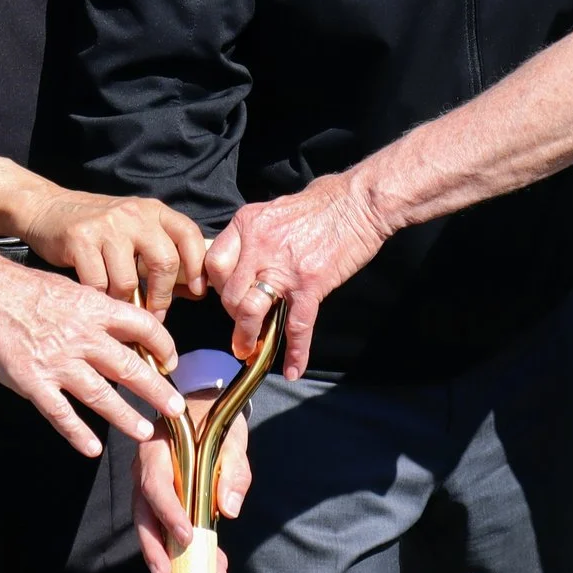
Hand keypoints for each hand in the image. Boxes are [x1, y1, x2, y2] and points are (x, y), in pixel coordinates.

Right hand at [0, 208, 183, 457]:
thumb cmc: (19, 286)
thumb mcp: (67, 287)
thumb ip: (94, 309)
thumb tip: (120, 324)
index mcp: (92, 308)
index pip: (141, 326)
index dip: (163, 345)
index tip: (171, 361)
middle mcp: (81, 336)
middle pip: (130, 367)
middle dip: (157, 391)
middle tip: (176, 409)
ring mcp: (57, 362)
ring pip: (101, 396)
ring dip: (125, 417)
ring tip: (144, 431)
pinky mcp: (32, 382)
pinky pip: (60, 414)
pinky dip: (77, 434)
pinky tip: (91, 449)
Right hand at [19, 189, 207, 313]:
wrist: (49, 209)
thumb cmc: (100, 229)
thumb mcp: (136, 230)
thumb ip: (163, 253)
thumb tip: (194, 290)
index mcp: (154, 211)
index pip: (189, 235)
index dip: (197, 266)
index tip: (198, 292)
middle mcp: (134, 215)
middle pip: (164, 262)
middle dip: (162, 296)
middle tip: (155, 314)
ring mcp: (106, 226)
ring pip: (128, 280)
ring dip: (124, 301)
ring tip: (118, 302)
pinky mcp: (80, 239)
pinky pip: (98, 284)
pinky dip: (99, 297)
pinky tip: (97, 295)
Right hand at [131, 390, 250, 572]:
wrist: (205, 406)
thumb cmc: (215, 418)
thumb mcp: (232, 437)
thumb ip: (233, 469)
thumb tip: (230, 509)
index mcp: (157, 447)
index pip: (156, 483)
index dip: (168, 512)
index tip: (185, 535)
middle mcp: (145, 467)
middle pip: (143, 511)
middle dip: (154, 545)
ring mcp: (148, 483)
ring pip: (148, 522)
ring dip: (161, 551)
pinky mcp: (159, 497)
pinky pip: (162, 522)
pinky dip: (176, 544)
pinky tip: (200, 562)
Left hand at [204, 172, 394, 380]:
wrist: (358, 202)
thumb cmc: (320, 203)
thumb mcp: (273, 209)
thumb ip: (254, 235)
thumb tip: (243, 261)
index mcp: (247, 224)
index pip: (214, 263)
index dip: (215, 286)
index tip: (225, 297)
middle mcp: (259, 246)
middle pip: (229, 293)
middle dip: (233, 315)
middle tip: (242, 325)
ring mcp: (284, 267)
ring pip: (250, 311)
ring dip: (247, 336)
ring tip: (250, 350)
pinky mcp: (310, 284)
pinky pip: (296, 326)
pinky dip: (295, 352)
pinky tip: (293, 369)